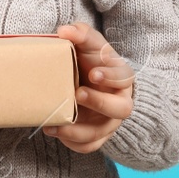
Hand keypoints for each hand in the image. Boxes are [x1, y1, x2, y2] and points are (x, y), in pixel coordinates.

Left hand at [44, 22, 134, 153]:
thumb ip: (80, 33)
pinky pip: (88, 146)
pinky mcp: (96, 135)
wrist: (89, 81)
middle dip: (99, 104)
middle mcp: (119, 102)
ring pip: (101, 133)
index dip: (111, 77)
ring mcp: (109, 122)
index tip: (94, 73)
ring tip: (54, 124)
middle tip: (78, 94)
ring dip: (78, 130)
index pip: (124, 77)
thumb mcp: (89, 44)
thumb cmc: (90, 60)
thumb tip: (65, 31)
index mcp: (121, 77)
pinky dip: (72, 142)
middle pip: (120, 110)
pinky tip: (56, 132)